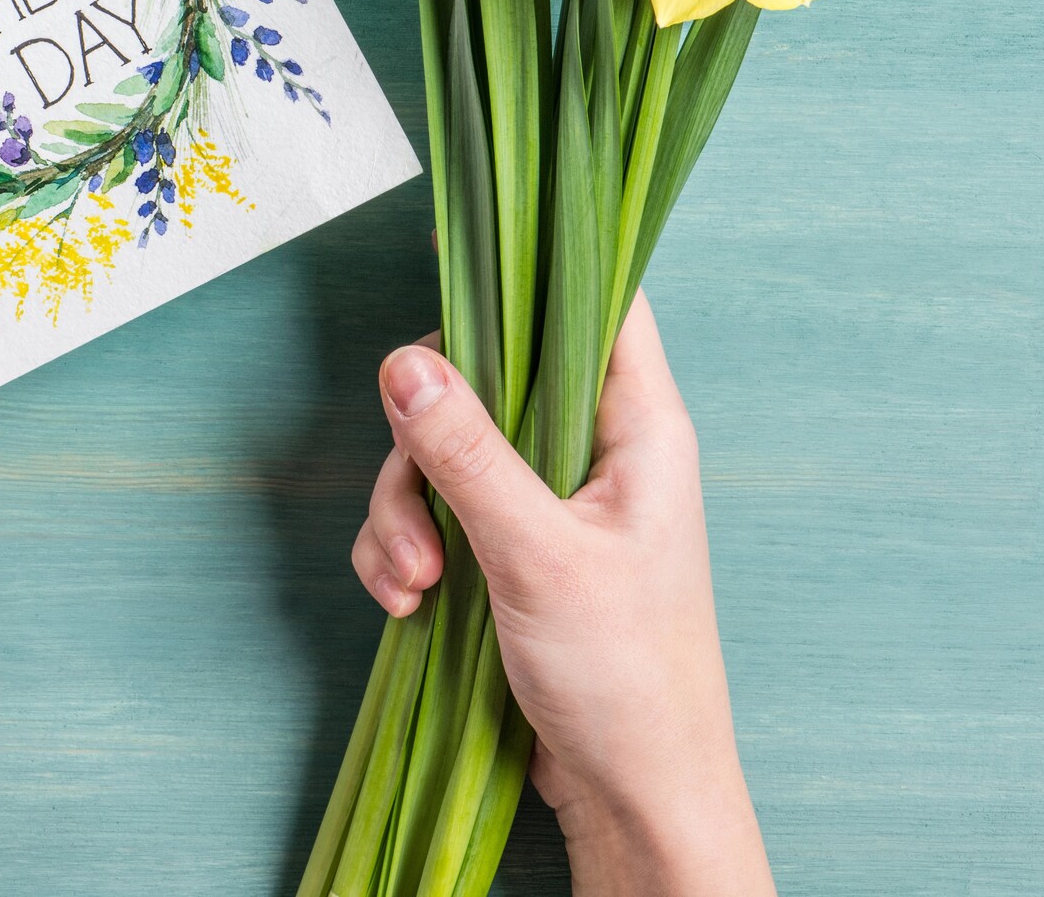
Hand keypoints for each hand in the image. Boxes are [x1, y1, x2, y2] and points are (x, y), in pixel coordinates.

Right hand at [352, 297, 772, 895]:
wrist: (634, 799)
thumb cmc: (627, 679)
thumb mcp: (537, 556)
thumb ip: (468, 455)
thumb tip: (404, 362)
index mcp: (639, 425)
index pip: (598, 297)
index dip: (534, 259)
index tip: (458, 244)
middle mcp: (597, 449)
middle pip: (486, 374)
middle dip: (423, 441)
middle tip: (416, 514)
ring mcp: (552, 501)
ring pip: (446, 450)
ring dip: (406, 512)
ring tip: (412, 585)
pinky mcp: (512, 552)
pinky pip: (436, 515)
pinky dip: (405, 552)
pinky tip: (407, 604)